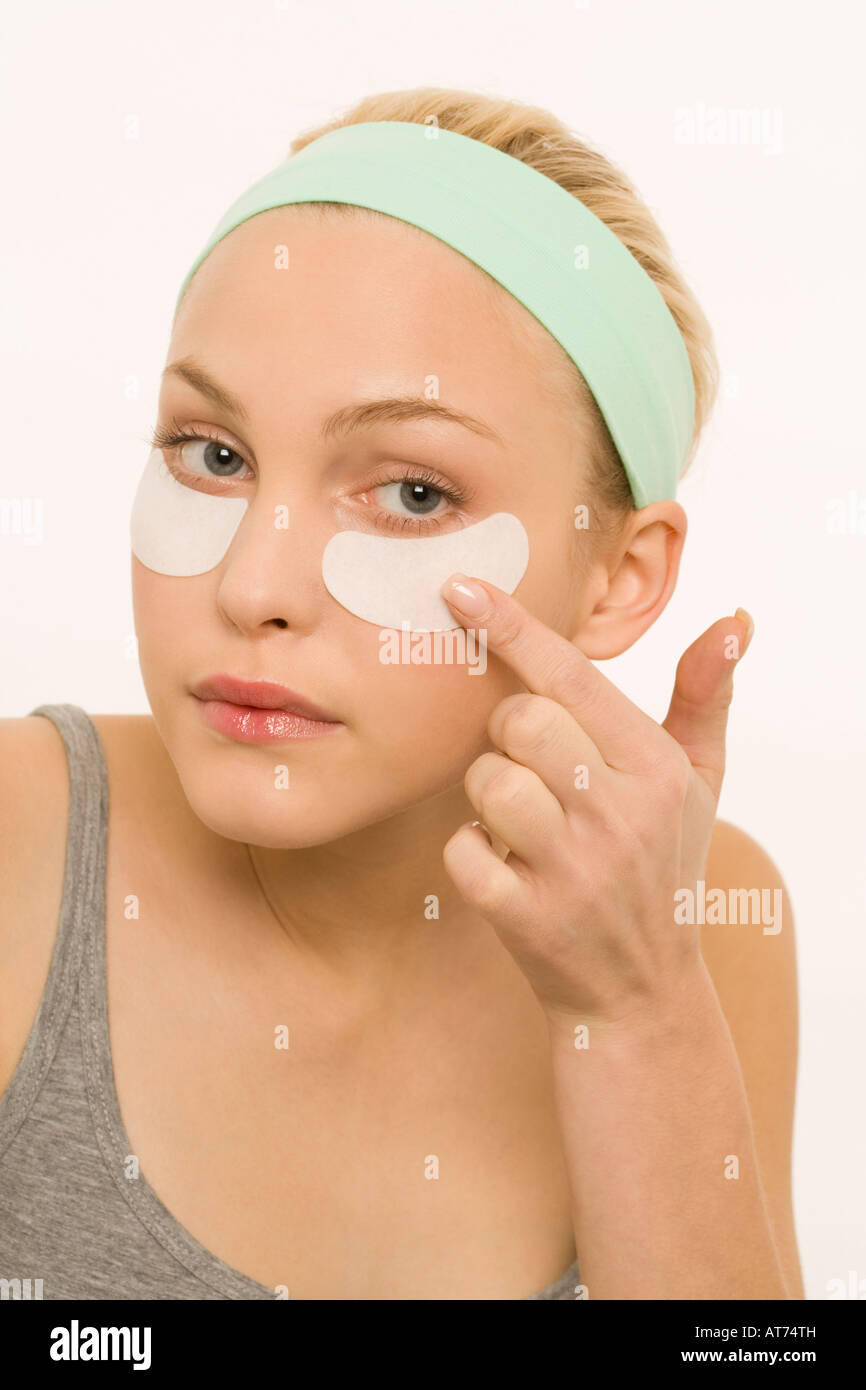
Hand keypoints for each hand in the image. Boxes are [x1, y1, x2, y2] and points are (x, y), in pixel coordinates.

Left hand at [439, 573, 753, 1029]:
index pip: (571, 676)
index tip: (461, 587)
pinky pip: (460, 850)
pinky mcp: (525, 916)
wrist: (641, 990)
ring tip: (521, 821)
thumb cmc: (662, 866)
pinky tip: (504, 866)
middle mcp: (618, 813)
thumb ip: (704, 697)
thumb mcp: (698, 782)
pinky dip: (470, 853)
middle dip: (508, 737)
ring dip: (488, 796)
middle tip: (532, 768)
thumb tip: (734, 620)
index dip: (511, 626)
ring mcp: (572, 869)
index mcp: (654, 767)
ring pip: (485, 782)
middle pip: (517, 722)